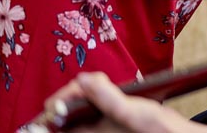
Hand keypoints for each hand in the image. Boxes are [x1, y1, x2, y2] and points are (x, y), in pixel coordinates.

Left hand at [28, 71, 200, 132]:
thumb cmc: (151, 130)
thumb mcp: (127, 110)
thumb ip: (103, 95)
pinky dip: (96, 92)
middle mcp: (87, 130)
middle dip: (77, 89)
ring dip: (87, 90)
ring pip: (78, 104)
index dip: (64, 96)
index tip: (82, 84)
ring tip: (101, 82)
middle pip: (64, 108)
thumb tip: (83, 79)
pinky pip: (92, 103)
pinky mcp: (107, 120)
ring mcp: (96, 125)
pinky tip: (107, 87)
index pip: (55, 114)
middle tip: (93, 80)